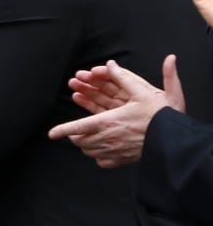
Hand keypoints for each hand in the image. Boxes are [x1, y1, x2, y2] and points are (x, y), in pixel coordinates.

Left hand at [48, 55, 182, 166]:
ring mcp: (114, 151)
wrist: (174, 138)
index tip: (51, 134)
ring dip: (85, 144)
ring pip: (89, 151)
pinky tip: (103, 149)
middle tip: (75, 130)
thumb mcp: (142, 92)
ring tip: (87, 136)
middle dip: (74, 135)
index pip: (78, 127)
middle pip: (80, 140)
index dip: (62, 130)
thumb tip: (111, 63)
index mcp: (108, 121)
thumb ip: (124, 78)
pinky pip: (102, 161)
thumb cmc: (159, 115)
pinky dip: (99, 155)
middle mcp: (107, 138)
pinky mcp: (122, 160)